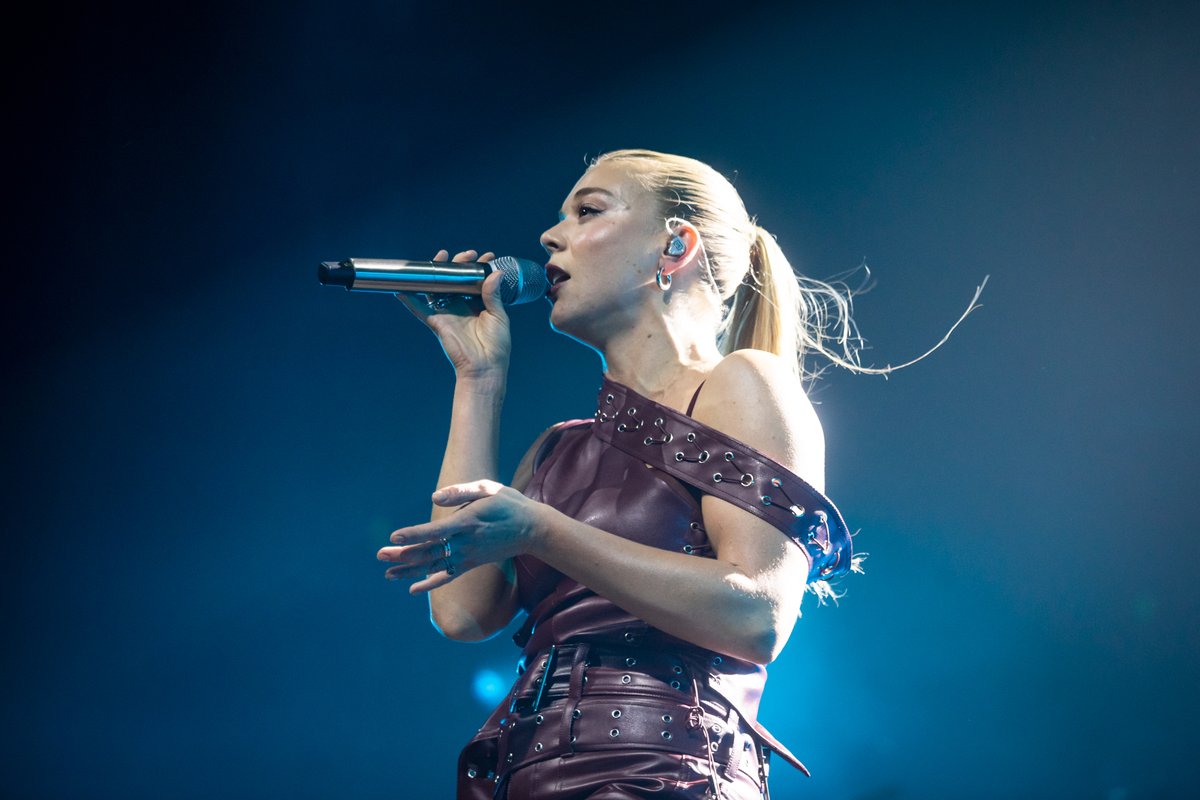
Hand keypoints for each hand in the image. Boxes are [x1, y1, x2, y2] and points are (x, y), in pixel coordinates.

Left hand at [376, 480, 545, 593]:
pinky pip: (447, 576)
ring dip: (410, 570)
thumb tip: (434, 496)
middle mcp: (465, 543)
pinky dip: (430, 583)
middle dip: (403, 554)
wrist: (532, 529)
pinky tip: (412, 589)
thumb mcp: (489, 488)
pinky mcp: (471, 563)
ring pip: (434, 565)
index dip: (415, 534)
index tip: (395, 536)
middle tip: (380, 555)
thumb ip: (461, 492)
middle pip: (429, 551)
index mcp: (468, 522)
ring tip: (387, 573)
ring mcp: (468, 556)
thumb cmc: (509, 504)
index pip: (436, 530)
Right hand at [395, 249, 511, 379]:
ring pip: (437, 288)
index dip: (478, 268)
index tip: (487, 257)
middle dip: (459, 264)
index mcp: (478, 305)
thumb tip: (495, 273)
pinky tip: (400, 287)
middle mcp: (461, 306)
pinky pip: (420, 309)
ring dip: (437, 272)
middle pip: (454, 281)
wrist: (485, 368)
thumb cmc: (496, 346)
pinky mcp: (437, 322)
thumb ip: (493, 295)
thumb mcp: (499, 317)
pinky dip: (409, 299)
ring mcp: (448, 313)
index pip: (474, 281)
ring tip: (442, 256)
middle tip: (468, 255)